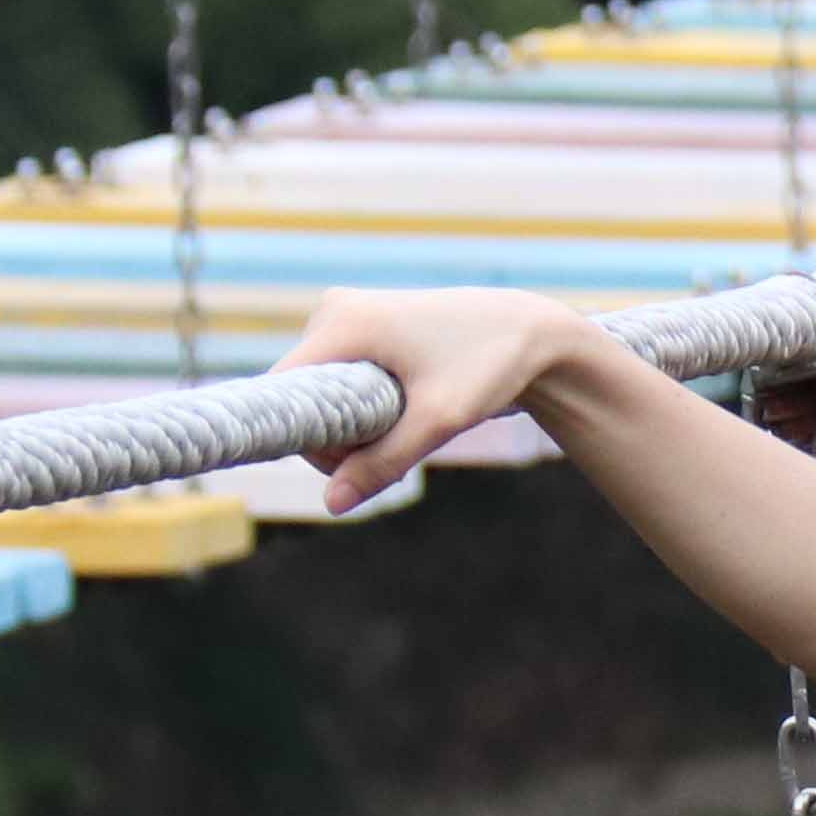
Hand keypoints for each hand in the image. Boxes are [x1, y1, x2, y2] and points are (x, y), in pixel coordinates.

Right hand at [285, 284, 590, 511]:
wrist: (531, 333)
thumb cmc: (489, 368)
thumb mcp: (437, 421)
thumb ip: (382, 462)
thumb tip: (331, 504)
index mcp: (341, 323)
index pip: (283, 393)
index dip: (301, 437)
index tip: (345, 465)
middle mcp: (333, 311)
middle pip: (304, 397)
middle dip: (340, 438)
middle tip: (396, 454)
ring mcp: (346, 316)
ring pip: (323, 392)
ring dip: (355, 427)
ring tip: (409, 431)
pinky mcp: (362, 326)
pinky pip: (340, 379)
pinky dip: (365, 408)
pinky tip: (403, 416)